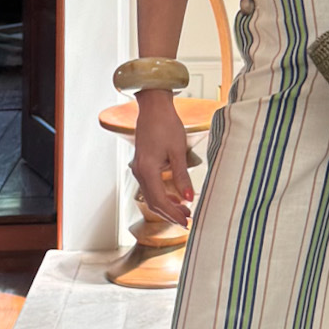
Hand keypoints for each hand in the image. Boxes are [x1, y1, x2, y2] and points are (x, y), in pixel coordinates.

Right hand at [129, 91, 194, 227]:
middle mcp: (139, 172)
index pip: (160, 201)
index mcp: (147, 170)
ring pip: (151, 196)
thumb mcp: (177, 151)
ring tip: (184, 211)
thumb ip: (182, 176)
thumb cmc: (166, 125)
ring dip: (166, 206)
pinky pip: (150, 186)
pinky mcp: (142, 165)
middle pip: (153, 202)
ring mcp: (139, 169)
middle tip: (187, 220)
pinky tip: (175, 197)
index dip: (173, 214)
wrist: (154, 108)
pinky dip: (162, 195)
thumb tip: (188, 198)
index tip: (187, 221)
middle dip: (170, 214)